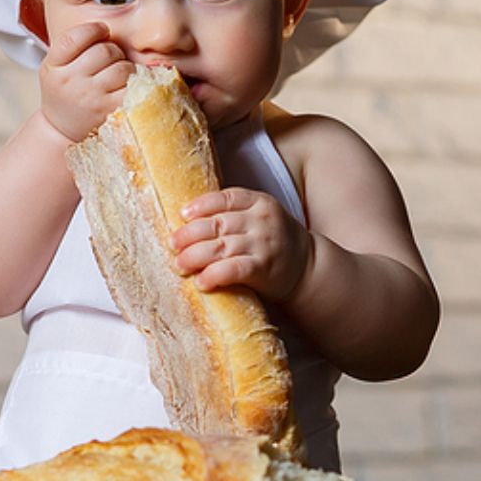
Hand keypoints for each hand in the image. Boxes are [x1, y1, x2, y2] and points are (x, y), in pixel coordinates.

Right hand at [39, 21, 133, 141]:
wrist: (62, 131)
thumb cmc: (64, 93)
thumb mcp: (55, 68)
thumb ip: (73, 47)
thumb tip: (106, 29)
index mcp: (53, 67)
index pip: (74, 37)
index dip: (93, 29)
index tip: (101, 31)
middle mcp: (69, 82)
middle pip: (104, 50)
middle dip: (113, 51)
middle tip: (109, 61)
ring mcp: (90, 97)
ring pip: (122, 67)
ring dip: (125, 68)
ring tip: (115, 76)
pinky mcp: (110, 110)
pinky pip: (133, 86)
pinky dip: (134, 84)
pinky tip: (125, 87)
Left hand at [171, 187, 309, 300]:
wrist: (307, 268)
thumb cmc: (273, 240)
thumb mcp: (259, 217)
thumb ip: (233, 213)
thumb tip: (188, 219)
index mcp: (259, 202)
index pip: (225, 198)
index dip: (201, 206)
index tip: (183, 214)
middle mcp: (261, 221)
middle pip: (218, 224)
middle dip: (190, 234)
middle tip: (173, 244)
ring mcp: (263, 245)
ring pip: (221, 247)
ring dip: (195, 256)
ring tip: (180, 264)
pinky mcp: (263, 269)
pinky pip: (234, 270)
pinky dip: (214, 275)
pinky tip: (201, 282)